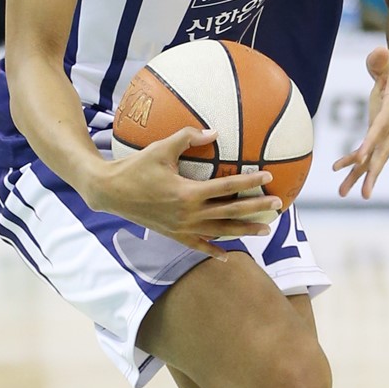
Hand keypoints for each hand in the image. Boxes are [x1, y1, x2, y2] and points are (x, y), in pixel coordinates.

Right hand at [88, 127, 281, 260]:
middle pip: (231, 212)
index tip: (268, 177)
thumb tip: (214, 132)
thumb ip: (188, 137)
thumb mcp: (161, 148)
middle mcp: (189, 214)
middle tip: (278, 206)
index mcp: (189, 193)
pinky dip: (214, 250)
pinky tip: (228, 255)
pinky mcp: (173, 235)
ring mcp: (182, 228)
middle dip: (257, 209)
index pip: (227, 187)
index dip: (250, 182)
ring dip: (244, 230)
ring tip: (266, 230)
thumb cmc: (135, 167)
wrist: (110, 192)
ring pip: (221, 231)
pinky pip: (199, 245)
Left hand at [332, 45, 388, 197]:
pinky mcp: (382, 130)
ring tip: (342, 193)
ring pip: (375, 156)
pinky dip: (354, 160)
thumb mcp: (387, 58)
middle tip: (364, 193)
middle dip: (372, 172)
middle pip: (383, 150)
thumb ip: (380, 59)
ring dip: (359, 175)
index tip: (362, 159)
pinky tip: (339, 170)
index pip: (383, 126)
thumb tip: (379, 53)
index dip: (373, 142)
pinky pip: (368, 149)